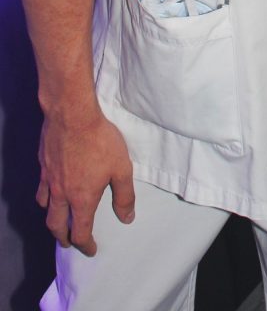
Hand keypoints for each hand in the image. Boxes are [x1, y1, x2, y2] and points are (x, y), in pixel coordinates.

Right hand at [37, 108, 134, 254]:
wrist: (72, 115)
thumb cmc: (100, 141)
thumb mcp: (121, 168)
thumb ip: (125, 196)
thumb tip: (127, 219)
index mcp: (82, 199)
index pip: (80, 232)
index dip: (85, 245)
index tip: (91, 249)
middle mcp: (61, 194)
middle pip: (56, 226)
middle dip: (63, 238)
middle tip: (69, 242)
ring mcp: (49, 180)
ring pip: (45, 208)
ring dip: (52, 219)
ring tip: (59, 218)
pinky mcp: (43, 164)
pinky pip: (41, 188)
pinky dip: (45, 197)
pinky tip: (51, 189)